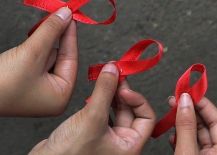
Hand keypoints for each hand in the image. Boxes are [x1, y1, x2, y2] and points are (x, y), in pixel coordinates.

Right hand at [0, 7, 78, 116]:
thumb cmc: (2, 81)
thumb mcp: (33, 51)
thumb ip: (52, 30)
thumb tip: (66, 12)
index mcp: (60, 97)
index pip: (71, 59)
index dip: (70, 35)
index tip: (71, 13)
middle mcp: (50, 96)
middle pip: (58, 57)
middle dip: (51, 39)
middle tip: (53, 16)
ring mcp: (34, 89)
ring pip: (43, 56)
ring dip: (36, 45)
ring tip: (24, 49)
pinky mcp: (20, 81)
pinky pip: (31, 59)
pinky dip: (27, 51)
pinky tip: (17, 52)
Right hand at [29, 63, 155, 154]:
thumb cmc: (69, 153)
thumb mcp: (92, 117)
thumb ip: (105, 91)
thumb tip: (113, 70)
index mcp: (129, 147)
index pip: (147, 118)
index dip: (138, 100)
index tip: (124, 88)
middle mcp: (121, 145)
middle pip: (131, 111)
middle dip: (122, 92)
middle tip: (114, 75)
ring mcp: (107, 140)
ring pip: (117, 111)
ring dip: (111, 95)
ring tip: (105, 80)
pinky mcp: (93, 134)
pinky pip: (103, 114)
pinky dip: (100, 101)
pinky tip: (94, 94)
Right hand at [168, 94, 216, 153]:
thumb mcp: (186, 152)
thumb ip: (186, 127)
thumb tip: (185, 102)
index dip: (203, 104)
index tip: (189, 94)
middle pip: (206, 126)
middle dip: (190, 112)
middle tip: (177, 100)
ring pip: (196, 136)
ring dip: (183, 125)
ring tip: (171, 114)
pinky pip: (189, 147)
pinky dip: (180, 139)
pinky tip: (172, 135)